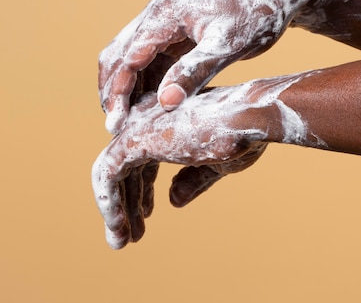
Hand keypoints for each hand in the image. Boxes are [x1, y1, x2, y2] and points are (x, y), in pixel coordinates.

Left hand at [92, 71, 324, 248]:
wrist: (250, 121)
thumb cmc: (243, 136)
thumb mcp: (215, 164)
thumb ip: (192, 179)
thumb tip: (172, 200)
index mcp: (167, 123)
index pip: (143, 160)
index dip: (142, 191)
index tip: (147, 216)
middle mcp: (148, 121)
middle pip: (127, 169)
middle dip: (127, 204)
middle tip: (128, 238)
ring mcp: (138, 127)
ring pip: (112, 174)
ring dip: (116, 210)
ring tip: (121, 241)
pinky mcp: (133, 139)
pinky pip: (107, 175)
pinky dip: (110, 202)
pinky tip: (118, 227)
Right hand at [99, 0, 360, 133]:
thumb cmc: (258, 14)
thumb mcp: (228, 45)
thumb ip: (195, 71)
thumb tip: (165, 102)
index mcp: (165, 13)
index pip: (127, 57)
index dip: (117, 93)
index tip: (116, 125)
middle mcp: (159, 13)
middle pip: (119, 55)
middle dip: (113, 91)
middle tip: (116, 128)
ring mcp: (168, 21)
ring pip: (133, 58)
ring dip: (128, 89)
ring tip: (131, 124)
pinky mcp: (180, 31)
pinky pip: (154, 58)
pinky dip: (148, 82)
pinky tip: (154, 107)